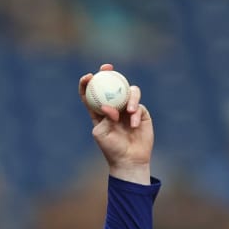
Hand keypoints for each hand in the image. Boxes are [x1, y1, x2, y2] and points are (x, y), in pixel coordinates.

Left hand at [79, 64, 152, 183]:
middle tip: (108, 68)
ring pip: (128, 92)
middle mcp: (113, 107)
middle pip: (110, 84)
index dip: (87, 83)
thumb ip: (104, 117)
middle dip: (108, 72)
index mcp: (99, 111)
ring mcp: (127, 108)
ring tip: (130, 111)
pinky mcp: (141, 112)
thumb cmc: (112, 149)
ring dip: (129, 98)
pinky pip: (138, 105)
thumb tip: (107, 105)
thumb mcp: (102, 133)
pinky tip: (133, 124)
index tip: (88, 76)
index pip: (90, 93)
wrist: (129, 160)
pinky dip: (135, 113)